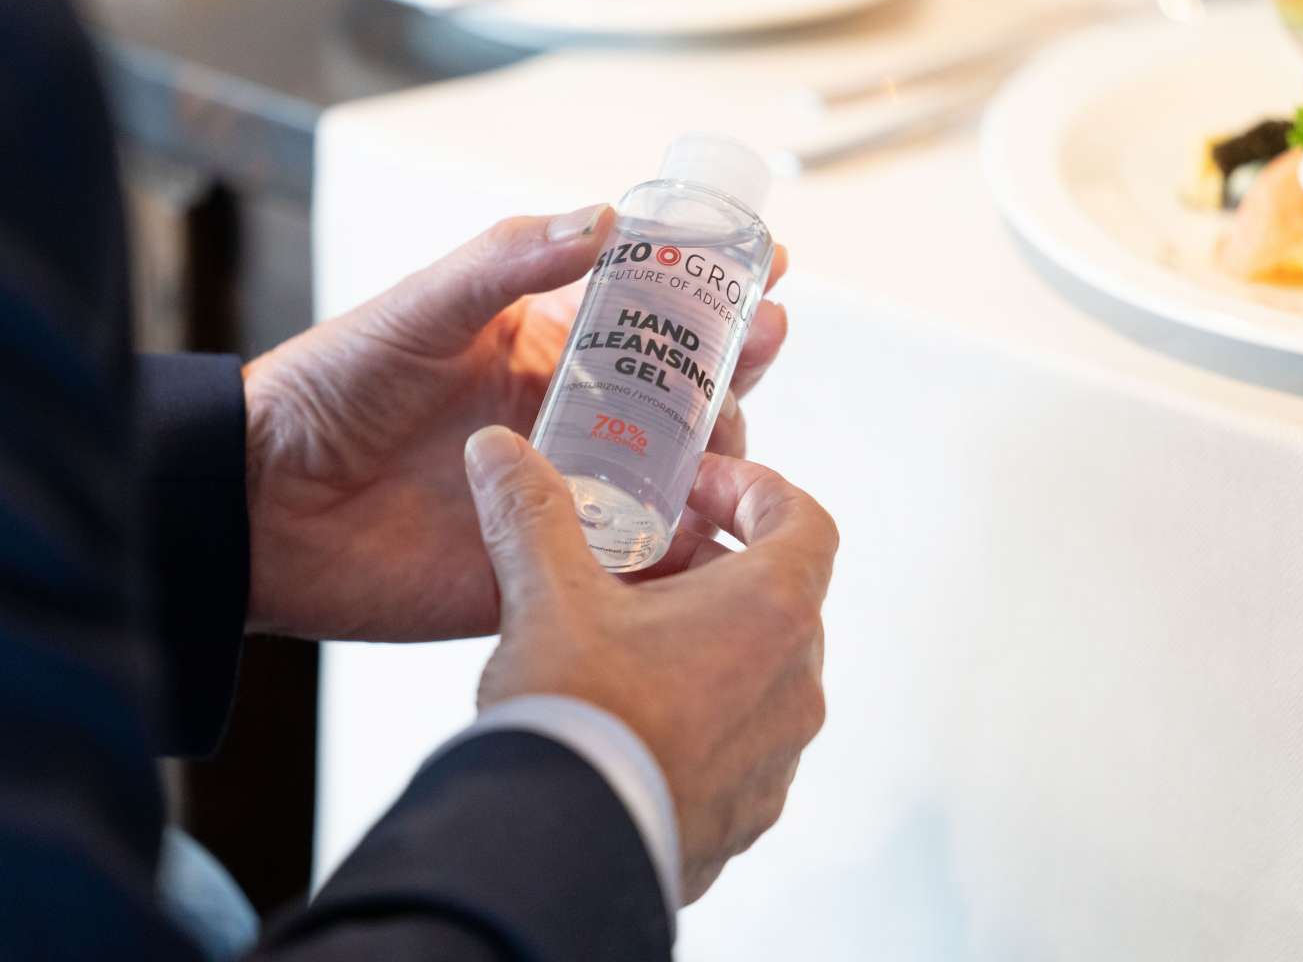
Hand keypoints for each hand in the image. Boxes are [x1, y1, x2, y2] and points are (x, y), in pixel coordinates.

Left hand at [241, 207, 787, 640]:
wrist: (265, 506)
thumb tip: (602, 217)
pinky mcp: (552, 567)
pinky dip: (685, 552)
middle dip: (734, 365)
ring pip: (675, 476)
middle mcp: (567, 418)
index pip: (648, 312)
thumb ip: (507, 261)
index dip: (710, 290)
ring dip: (721, 454)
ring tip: (732, 436)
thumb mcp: (421, 307)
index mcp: (542, 348)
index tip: (768, 261)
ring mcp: (566, 494)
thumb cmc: (331, 388)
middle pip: (681, 395)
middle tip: (762, 340)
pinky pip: (635, 563)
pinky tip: (719, 534)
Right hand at [464, 426, 835, 902]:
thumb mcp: (546, 594)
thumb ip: (530, 511)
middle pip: (778, 594)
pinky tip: (629, 713)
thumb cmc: (579, 716)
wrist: (561, 851)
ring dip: (707, 640)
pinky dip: (700, 710)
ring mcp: (778, 758)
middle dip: (712, 565)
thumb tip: (498, 449)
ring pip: (761, 672)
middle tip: (641, 557)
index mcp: (773, 613)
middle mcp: (797, 685)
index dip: (753, 490)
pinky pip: (741, 742)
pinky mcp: (747, 814)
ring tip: (625, 635)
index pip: (804, 521)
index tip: (694, 488)